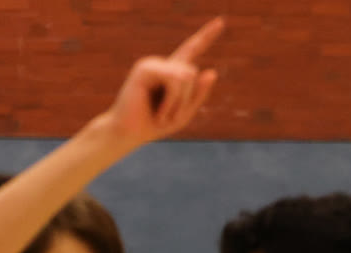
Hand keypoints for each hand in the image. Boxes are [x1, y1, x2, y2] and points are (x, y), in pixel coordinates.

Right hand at [97, 18, 223, 149]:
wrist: (130, 132)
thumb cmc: (156, 123)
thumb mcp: (185, 112)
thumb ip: (199, 93)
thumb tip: (212, 71)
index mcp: (174, 72)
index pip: (193, 50)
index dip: (206, 35)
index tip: (221, 21)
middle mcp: (163, 64)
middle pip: (194, 73)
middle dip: (188, 99)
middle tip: (170, 115)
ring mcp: (152, 64)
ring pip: (186, 76)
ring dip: (180, 102)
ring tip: (164, 114)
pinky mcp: (144, 69)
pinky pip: (174, 81)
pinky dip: (172, 101)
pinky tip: (160, 112)